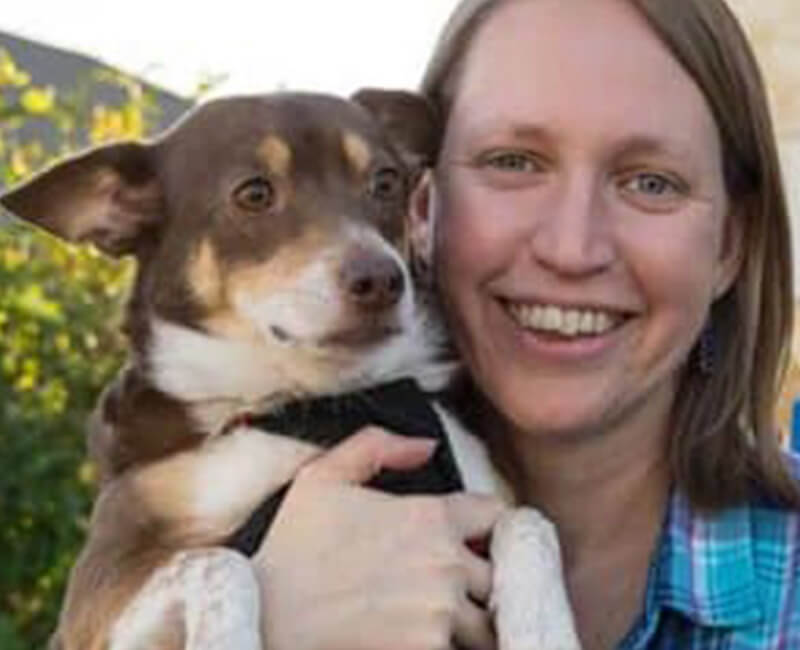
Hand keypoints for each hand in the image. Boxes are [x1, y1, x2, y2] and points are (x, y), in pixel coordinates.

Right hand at [252, 427, 505, 649]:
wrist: (264, 616)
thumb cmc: (292, 548)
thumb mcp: (323, 476)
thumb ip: (378, 446)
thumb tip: (427, 447)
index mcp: (429, 517)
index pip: (496, 516)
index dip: (488, 525)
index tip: (473, 538)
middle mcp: (445, 564)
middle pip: (500, 571)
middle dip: (483, 575)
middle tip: (456, 583)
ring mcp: (440, 613)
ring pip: (488, 619)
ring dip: (473, 618)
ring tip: (441, 614)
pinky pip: (461, 649)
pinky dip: (450, 642)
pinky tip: (421, 634)